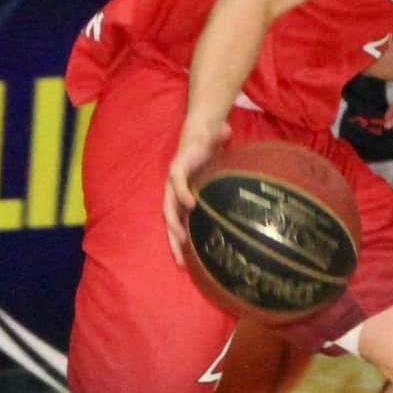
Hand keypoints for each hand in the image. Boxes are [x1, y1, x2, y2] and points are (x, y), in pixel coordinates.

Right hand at [164, 115, 231, 266]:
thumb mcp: (211, 134)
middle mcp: (173, 186)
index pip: (176, 179)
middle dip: (174, 225)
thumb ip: (216, 133)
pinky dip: (180, 244)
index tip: (191, 203)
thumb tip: (224, 128)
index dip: (182, 191)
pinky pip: (179, 227)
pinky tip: (187, 262)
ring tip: (181, 263)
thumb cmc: (204, 141)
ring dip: (174, 243)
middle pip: (168, 207)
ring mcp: (176, 199)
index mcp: (179, 168)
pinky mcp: (182, 208)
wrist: (195, 144)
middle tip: (182, 240)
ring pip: (171, 223)